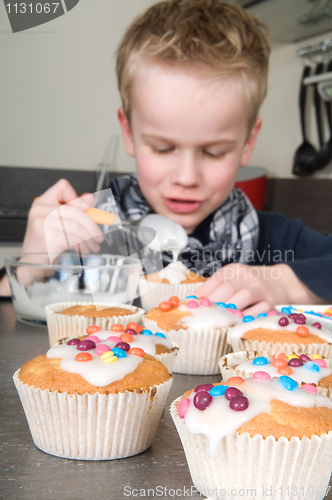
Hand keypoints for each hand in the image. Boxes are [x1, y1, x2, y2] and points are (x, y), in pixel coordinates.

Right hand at [21, 179, 103, 259]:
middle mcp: (40, 210)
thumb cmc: (45, 242)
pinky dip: (83, 247)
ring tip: (94, 246)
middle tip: (99, 237)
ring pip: (76, 227)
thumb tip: (89, 198)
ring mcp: (42, 223)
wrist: (31, 263)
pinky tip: (85, 251)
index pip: (62, 187)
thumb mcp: (58, 223)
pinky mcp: (47, 238)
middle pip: (75, 211)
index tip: (87, 209)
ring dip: (89, 239)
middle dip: (92, 226)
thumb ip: (73, 209)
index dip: (76, 197)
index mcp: (42, 202)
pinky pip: (73, 240)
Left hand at [195, 263, 326, 315]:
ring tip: (216, 321)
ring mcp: (261, 288)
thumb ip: (215, 290)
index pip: (215, 281)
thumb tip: (192, 303)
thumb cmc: (249, 285)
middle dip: (213, 304)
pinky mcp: (272, 302)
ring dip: (230, 310)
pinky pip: (259, 310)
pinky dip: (247, 318)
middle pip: (228, 288)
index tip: (190, 307)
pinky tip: (236, 324)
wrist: (281, 283)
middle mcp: (248, 276)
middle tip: (201, 317)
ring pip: (244, 296)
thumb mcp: (233, 280)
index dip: (202, 294)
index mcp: (234, 270)